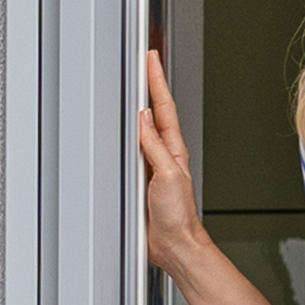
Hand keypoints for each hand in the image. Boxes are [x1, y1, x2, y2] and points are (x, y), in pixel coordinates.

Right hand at [134, 47, 207, 261]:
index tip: (151, 59)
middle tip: (145, 61)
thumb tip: (145, 119)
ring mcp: (154, 165)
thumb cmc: (177, 216)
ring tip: (138, 82)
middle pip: (155, 111)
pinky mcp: (143, 179)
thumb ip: (155, 147)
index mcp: (173, 150)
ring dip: (142, 104)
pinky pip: (135, 148)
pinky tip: (127, 127)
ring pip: (145, 128)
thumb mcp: (167, 176)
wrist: (175, 244)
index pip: (163, 108)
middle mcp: (164, 154)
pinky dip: (131, 132)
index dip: (156, 82)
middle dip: (150, 84)